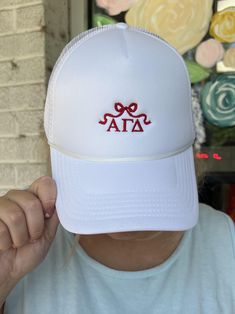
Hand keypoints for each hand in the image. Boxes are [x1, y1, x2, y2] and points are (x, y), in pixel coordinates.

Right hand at [0, 176, 58, 295]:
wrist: (6, 274)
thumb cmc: (26, 254)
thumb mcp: (47, 234)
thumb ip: (55, 214)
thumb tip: (66, 197)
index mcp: (32, 198)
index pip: (44, 183)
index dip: (49, 198)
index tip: (49, 215)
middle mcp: (15, 198)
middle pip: (31, 202)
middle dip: (35, 227)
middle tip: (31, 237)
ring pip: (15, 215)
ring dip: (20, 237)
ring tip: (16, 243)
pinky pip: (0, 227)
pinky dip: (5, 243)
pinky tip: (3, 244)